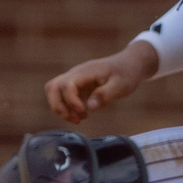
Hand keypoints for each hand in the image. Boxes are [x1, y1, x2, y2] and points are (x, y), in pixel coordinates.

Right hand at [44, 41, 159, 124]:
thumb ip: (105, 94)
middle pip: (52, 87)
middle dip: (59, 106)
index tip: (84, 112)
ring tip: (78, 119)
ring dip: (61, 108)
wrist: (129, 64)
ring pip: (54, 92)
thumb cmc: (127, 73)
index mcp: (86, 71)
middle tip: (75, 118)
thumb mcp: (122, 85)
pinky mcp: (77, 86)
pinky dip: (67, 107)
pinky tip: (82, 115)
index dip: (71, 101)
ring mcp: (75, 79)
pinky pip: (63, 96)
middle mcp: (76, 73)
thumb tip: (90, 106)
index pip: (67, 85)